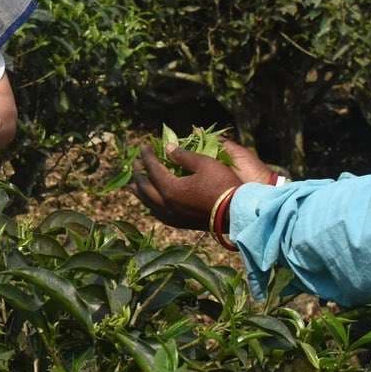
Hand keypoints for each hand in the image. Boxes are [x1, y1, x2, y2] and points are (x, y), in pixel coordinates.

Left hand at [131, 138, 273, 232]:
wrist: (237, 212)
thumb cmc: (222, 184)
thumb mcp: (204, 163)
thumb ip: (183, 156)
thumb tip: (168, 148)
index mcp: (170, 189)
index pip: (152, 169)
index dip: (147, 156)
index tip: (143, 147)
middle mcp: (167, 205)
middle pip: (145, 188)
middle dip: (139, 174)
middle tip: (135, 163)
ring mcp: (173, 216)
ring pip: (149, 204)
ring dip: (140, 192)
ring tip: (133, 185)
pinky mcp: (181, 224)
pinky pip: (158, 214)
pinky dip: (151, 206)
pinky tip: (152, 203)